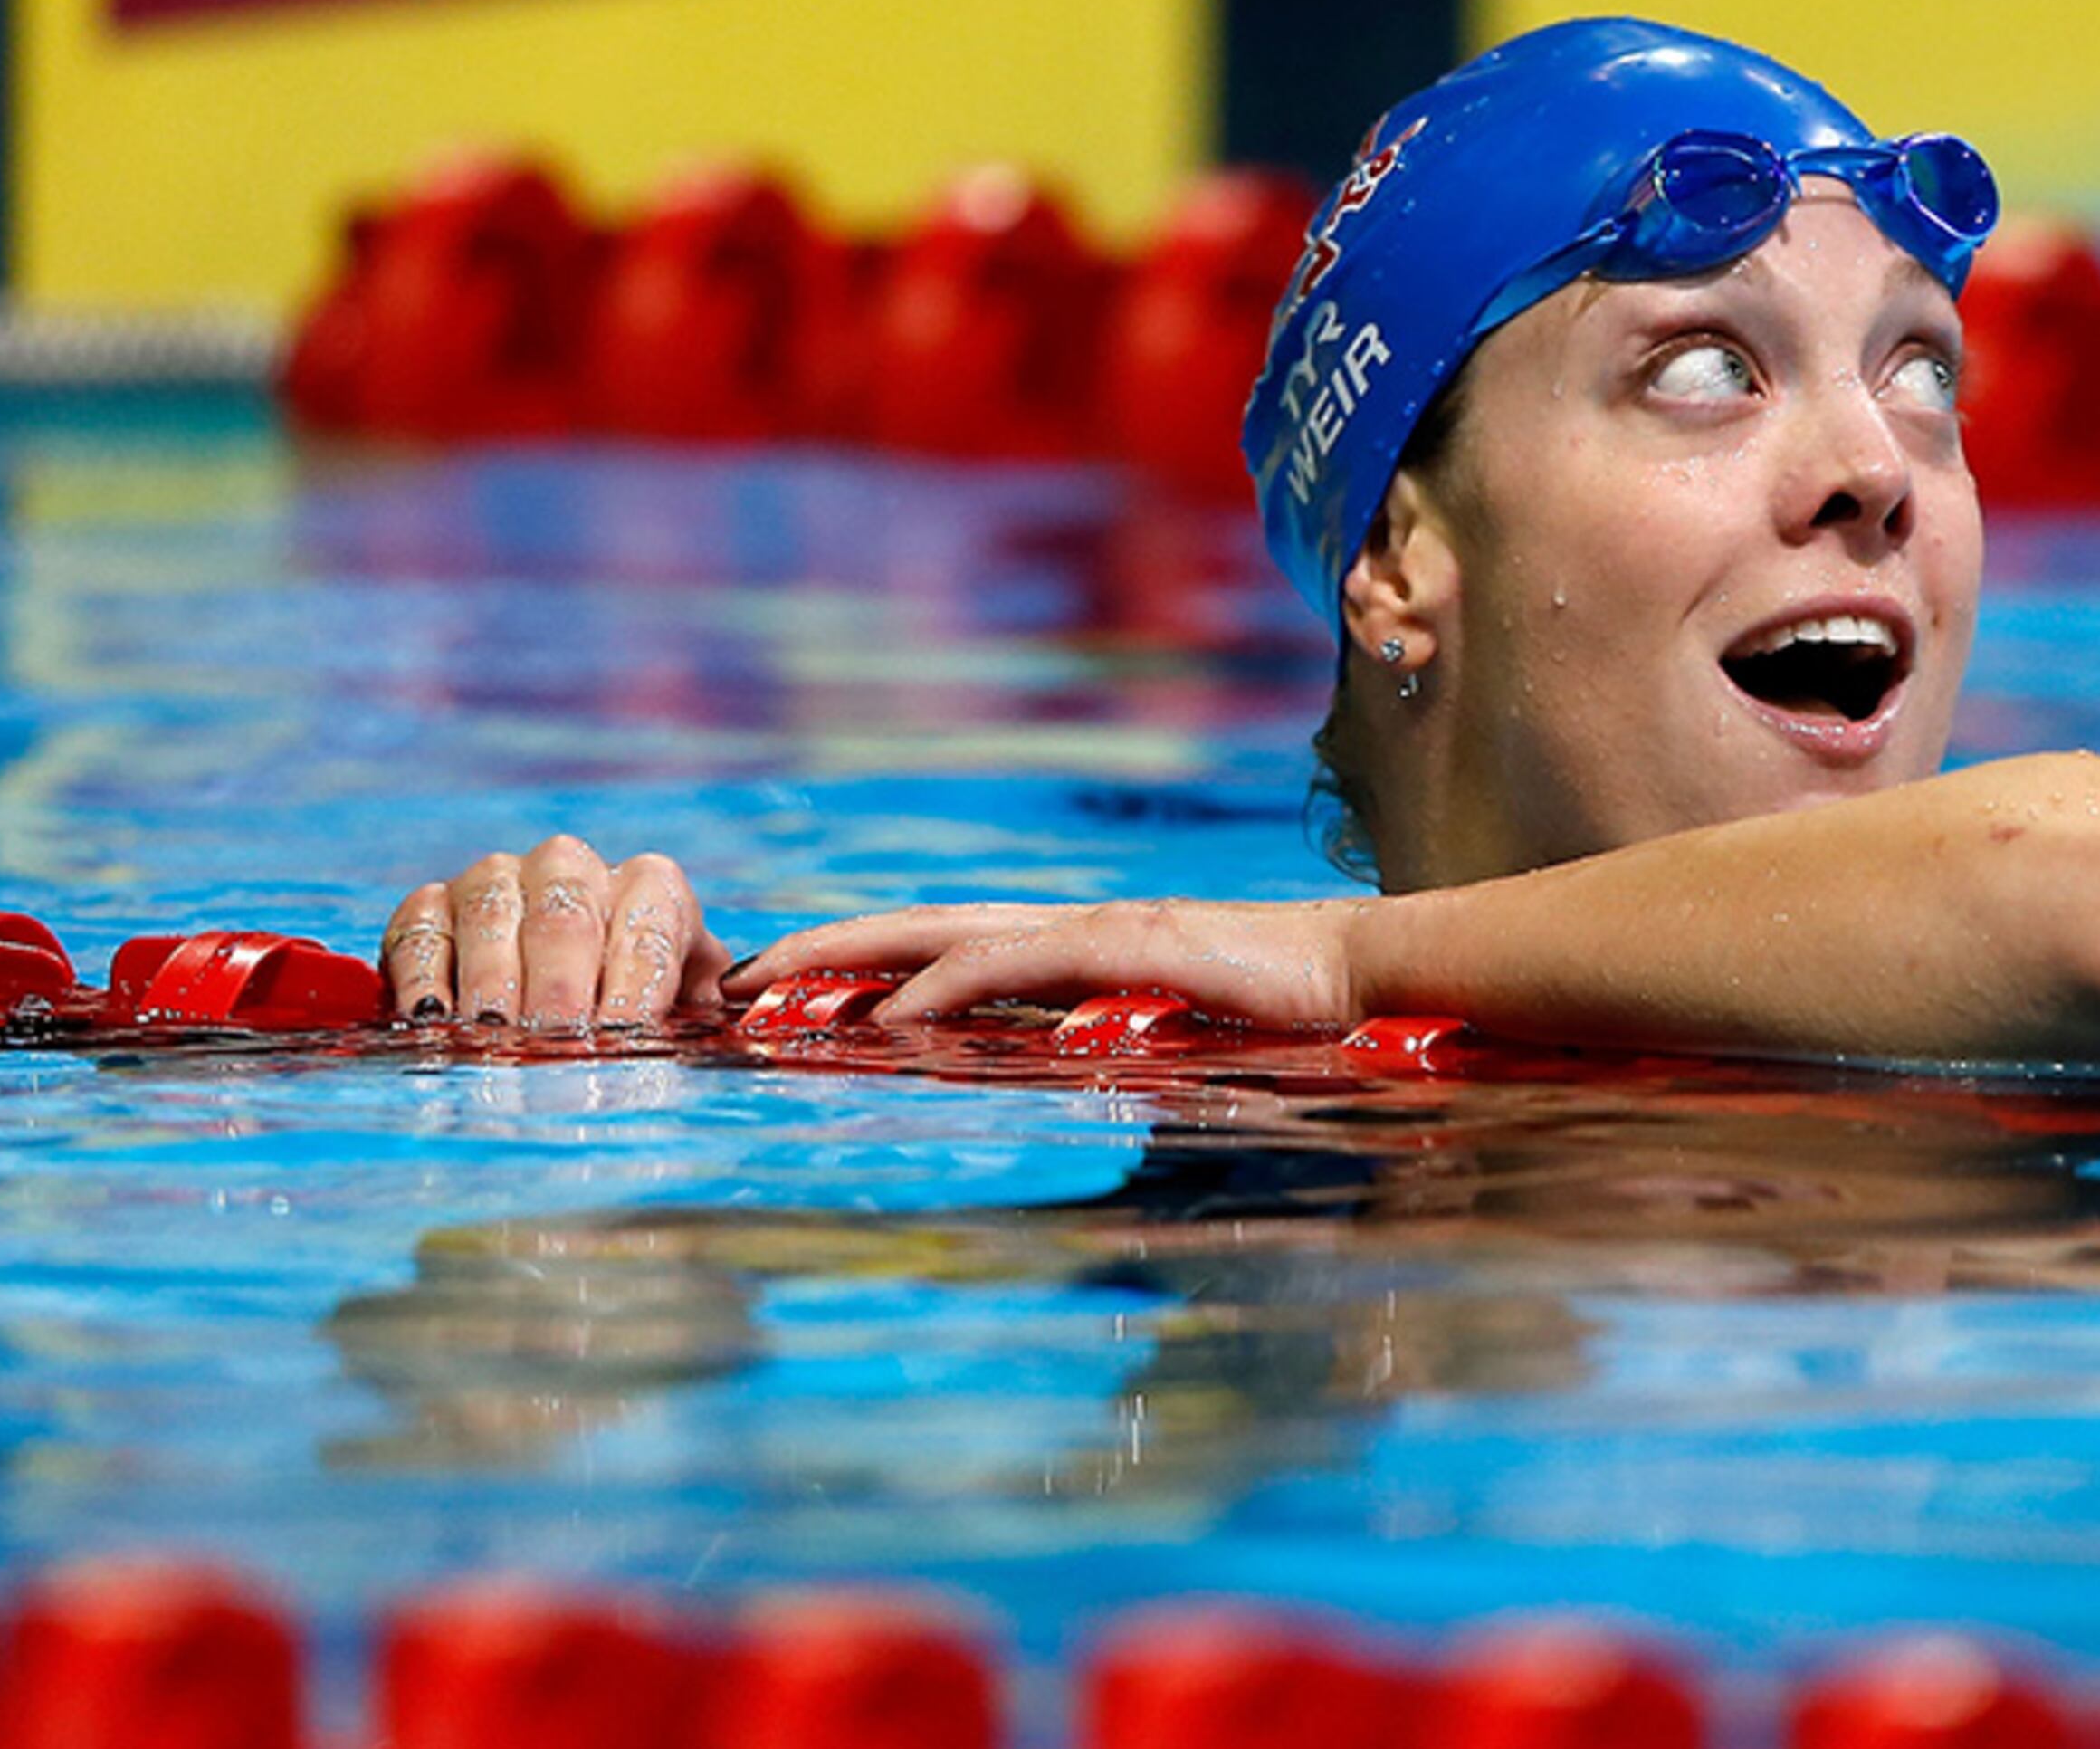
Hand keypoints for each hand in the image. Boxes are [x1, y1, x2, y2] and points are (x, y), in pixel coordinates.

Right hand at [382, 835, 730, 1031]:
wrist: (563, 995)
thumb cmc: (637, 1006)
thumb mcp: (685, 1005)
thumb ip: (711, 1013)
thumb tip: (745, 1018)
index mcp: (649, 886)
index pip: (646, 928)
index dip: (636, 986)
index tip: (625, 1038)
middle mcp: (570, 865)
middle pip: (566, 919)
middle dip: (562, 991)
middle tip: (556, 1046)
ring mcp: (495, 878)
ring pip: (492, 918)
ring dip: (494, 988)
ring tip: (497, 1044)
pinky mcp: (429, 904)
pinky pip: (421, 931)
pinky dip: (426, 978)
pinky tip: (435, 1024)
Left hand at [727, 897, 1360, 1035]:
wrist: (1367, 980)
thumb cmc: (1282, 1030)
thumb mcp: (1173, 1074)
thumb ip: (1110, 1098)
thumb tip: (1072, 1171)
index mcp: (1072, 959)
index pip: (944, 953)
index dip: (862, 965)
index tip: (784, 995)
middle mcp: (1068, 931)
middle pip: (918, 928)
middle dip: (822, 948)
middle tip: (733, 976)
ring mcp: (1094, 931)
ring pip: (946, 932)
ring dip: (853, 954)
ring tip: (774, 981)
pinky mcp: (1127, 946)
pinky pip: (1014, 963)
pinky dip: (943, 984)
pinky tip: (887, 1013)